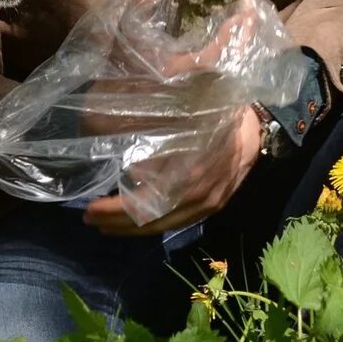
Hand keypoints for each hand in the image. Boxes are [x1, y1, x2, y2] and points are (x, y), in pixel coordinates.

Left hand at [82, 104, 265, 235]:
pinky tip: (136, 219)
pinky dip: (153, 224)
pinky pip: (178, 222)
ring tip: (105, 223)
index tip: (90, 208)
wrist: (253, 125)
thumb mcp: (178, 118)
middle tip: (89, 217)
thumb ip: (149, 140)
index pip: (143, 206)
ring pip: (163, 227)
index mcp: (188, 178)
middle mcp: (197, 198)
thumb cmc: (213, 113)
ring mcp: (207, 205)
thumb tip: (120, 156)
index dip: (114, 211)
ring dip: (132, 229)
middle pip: (150, 223)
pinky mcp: (213, 206)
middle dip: (116, 224)